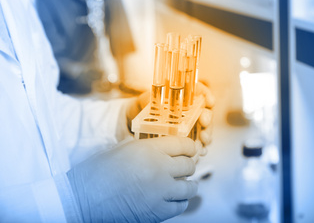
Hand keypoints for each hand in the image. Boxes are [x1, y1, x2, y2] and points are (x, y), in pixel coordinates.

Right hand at [67, 137, 197, 221]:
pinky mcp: (157, 212)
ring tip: (181, 185)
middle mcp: (159, 169)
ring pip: (190, 187)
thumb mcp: (123, 149)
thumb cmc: (97, 172)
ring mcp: (160, 192)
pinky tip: (172, 199)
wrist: (81, 199)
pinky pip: (180, 206)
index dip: (189, 147)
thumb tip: (166, 150)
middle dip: (187, 165)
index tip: (189, 150)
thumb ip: (147, 148)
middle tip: (182, 168)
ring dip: (187, 185)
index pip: (184, 144)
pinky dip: (179, 202)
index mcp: (149, 149)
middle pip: (189, 165)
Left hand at [125, 83, 214, 151]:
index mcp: (185, 96)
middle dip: (208, 116)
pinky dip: (202, 147)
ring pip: (206, 129)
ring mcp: (193, 125)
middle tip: (204, 121)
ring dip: (207, 133)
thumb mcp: (148, 100)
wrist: (141, 120)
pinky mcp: (191, 139)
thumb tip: (152, 100)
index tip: (209, 101)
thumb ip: (152, 98)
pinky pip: (200, 143)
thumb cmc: (148, 106)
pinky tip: (201, 151)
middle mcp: (192, 110)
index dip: (207, 95)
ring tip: (203, 138)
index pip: (200, 92)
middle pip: (206, 111)